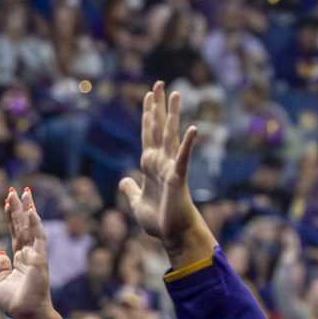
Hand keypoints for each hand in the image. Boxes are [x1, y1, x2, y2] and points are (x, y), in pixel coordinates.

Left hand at [0, 187, 57, 318]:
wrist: (28, 317)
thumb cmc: (18, 303)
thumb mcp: (3, 281)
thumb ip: (2, 267)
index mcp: (21, 258)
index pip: (16, 233)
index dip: (12, 218)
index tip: (7, 201)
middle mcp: (30, 254)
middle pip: (24, 226)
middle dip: (20, 207)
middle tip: (16, 190)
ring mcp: (36, 256)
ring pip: (32, 228)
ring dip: (27, 210)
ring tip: (23, 193)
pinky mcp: (39, 261)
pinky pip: (37, 239)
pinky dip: (34, 225)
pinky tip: (31, 211)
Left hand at [119, 82, 211, 263]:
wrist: (172, 235)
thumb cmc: (158, 220)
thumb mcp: (136, 202)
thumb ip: (130, 189)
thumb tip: (124, 180)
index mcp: (150, 165)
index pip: (147, 134)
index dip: (147, 115)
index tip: (148, 96)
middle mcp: (161, 161)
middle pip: (158, 128)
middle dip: (158, 106)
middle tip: (160, 83)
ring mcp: (170, 167)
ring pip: (170, 135)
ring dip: (172, 115)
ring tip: (176, 93)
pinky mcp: (178, 178)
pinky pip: (183, 158)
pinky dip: (187, 144)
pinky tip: (193, 128)